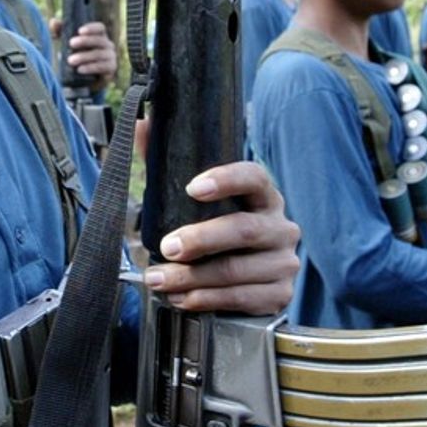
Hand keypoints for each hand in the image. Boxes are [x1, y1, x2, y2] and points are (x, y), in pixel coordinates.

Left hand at [60, 20, 117, 86]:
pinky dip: (91, 67)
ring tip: (70, 60)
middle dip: (85, 41)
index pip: (100, 28)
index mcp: (99, 36)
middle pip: (100, 40)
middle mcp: (107, 45)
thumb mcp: (66, 43)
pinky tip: (80, 69)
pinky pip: (103, 67)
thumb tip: (53, 22)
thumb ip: (60, 32)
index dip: (92, 28)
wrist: (83, 79)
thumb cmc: (76, 56)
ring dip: (85, 56)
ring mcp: (111, 57)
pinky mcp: (110, 69)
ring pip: (100, 54)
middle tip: (71, 44)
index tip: (80, 31)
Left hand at [142, 161, 300, 314]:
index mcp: (263, 196)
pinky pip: (241, 298)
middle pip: (243, 230)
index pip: (253, 177)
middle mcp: (281, 227)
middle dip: (200, 239)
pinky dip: (206, 299)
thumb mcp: (200, 200)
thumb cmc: (219, 229)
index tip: (192, 187)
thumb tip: (142, 127)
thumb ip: (172, 163)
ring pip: (237, 270)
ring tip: (159, 279)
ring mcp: (284, 262)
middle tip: (166, 247)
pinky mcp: (280, 295)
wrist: (249, 278)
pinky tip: (182, 298)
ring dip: (192, 278)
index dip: (225, 180)